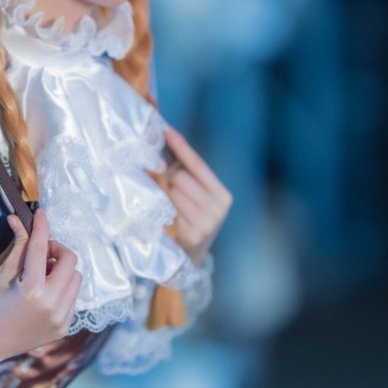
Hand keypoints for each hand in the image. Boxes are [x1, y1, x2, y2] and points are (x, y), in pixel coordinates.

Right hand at [0, 208, 80, 387]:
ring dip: (61, 270)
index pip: (41, 248)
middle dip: (55, 250)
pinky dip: (62, 289)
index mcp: (32, 291)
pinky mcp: (63, 329)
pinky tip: (42, 293)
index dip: (41, 227)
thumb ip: (18, 247)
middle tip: (39, 253)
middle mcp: (52, 306)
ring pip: (75, 279)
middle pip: (70, 261)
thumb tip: (19, 219)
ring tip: (39, 276)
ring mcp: (60, 319)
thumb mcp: (1, 275)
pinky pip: (72, 298)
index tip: (40, 213)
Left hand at [163, 126, 232, 265]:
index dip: (181, 147)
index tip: (167, 130)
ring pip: (172, 191)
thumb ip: (188, 171)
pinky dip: (164, 207)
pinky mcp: (190, 235)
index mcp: (223, 196)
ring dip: (165, 192)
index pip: (198, 165)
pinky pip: (168, 208)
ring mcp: (205, 224)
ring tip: (169, 202)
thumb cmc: (191, 219)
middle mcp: (218, 209)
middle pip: (180, 176)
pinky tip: (167, 215)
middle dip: (169, 175)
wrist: (190, 258)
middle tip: (167, 183)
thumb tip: (169, 138)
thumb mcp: (197, 196)